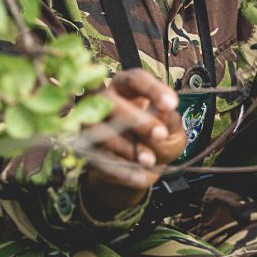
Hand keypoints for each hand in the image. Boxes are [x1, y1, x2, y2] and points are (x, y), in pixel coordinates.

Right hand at [80, 70, 184, 217]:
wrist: (139, 165)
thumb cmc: (155, 136)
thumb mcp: (171, 129)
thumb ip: (170, 121)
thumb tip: (165, 114)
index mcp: (125, 86)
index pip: (135, 80)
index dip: (153, 90)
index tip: (172, 105)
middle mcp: (102, 100)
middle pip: (111, 103)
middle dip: (137, 119)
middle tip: (160, 135)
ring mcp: (89, 124)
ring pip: (100, 132)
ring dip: (127, 147)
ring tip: (150, 161)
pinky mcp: (84, 149)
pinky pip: (98, 159)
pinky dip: (120, 170)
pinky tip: (139, 177)